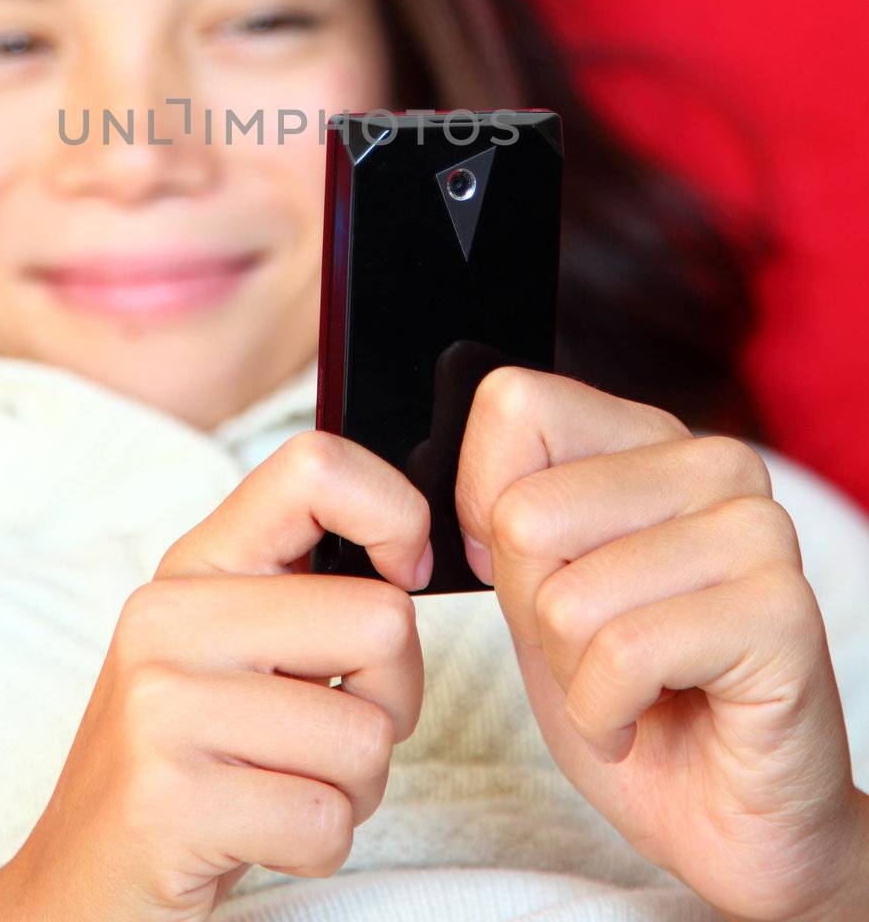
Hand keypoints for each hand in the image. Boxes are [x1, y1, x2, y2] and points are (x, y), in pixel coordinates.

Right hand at [7, 431, 429, 920]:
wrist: (79, 882)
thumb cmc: (188, 761)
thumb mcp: (230, 647)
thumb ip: (303, 588)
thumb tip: (415, 553)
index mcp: (195, 564)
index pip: (315, 467)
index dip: (394, 513)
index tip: (404, 573)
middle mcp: (169, 618)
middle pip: (382, 622)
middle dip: (390, 698)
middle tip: (328, 732)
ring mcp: (161, 707)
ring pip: (367, 735)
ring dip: (353, 788)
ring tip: (281, 789)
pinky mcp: (170, 803)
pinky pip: (327, 821)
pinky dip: (319, 846)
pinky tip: (258, 836)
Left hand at [455, 365, 868, 921]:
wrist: (724, 822)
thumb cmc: (630, 700)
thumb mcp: (538, 592)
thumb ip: (503, 517)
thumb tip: (444, 486)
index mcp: (650, 437)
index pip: (515, 404)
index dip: (480, 505)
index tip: (524, 575)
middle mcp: (714, 464)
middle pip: (525, 514)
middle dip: (532, 612)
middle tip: (593, 653)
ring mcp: (757, 531)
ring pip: (567, 596)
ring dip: (571, 674)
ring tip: (630, 689)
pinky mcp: (782, 612)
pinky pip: (623, 655)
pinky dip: (605, 716)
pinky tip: (648, 721)